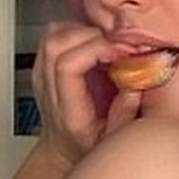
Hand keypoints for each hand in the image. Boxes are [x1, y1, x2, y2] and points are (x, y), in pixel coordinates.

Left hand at [34, 22, 142, 165]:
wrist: (62, 148)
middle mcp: (48, 89)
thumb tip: (137, 82)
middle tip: (120, 44)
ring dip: (85, 30)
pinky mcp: (42, 64)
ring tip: (109, 42)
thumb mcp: (111, 141)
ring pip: (54, 34)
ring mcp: (41, 74)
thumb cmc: (86, 146)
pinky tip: (96, 42)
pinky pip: (55, 33)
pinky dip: (78, 29)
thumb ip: (125, 114)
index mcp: (66, 110)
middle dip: (94, 35)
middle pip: (57, 43)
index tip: (121, 51)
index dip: (95, 49)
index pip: (67, 65)